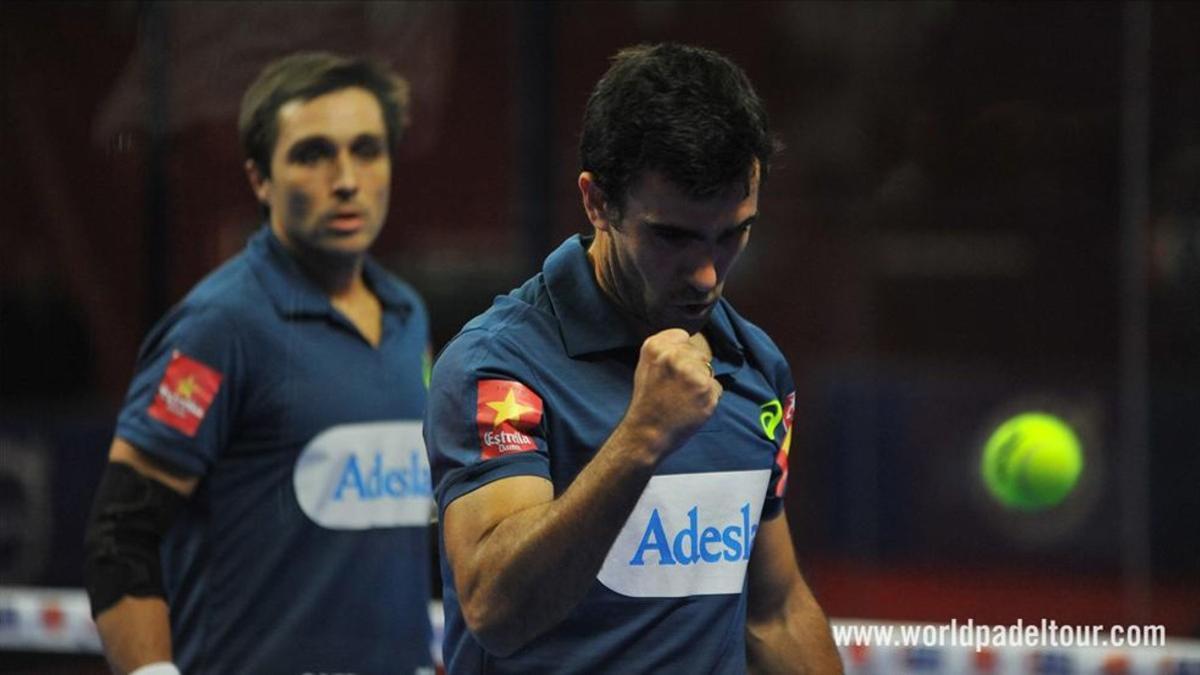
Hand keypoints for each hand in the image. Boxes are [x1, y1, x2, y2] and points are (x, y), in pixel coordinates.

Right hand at [620, 328, 721, 458]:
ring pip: (709, 369)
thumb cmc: (647, 400)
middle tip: (676, 387)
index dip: (680, 353)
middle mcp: (674, 357)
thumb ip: (664, 348)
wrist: (648, 432)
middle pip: (699, 353)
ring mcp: (692, 374)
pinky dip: (708, 397)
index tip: (672, 369)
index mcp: (655, 347)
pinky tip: (692, 405)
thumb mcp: (645, 365)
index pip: (683, 337)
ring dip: (701, 383)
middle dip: (692, 368)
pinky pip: (716, 387)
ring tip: (684, 397)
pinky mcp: (707, 390)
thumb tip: (688, 340)